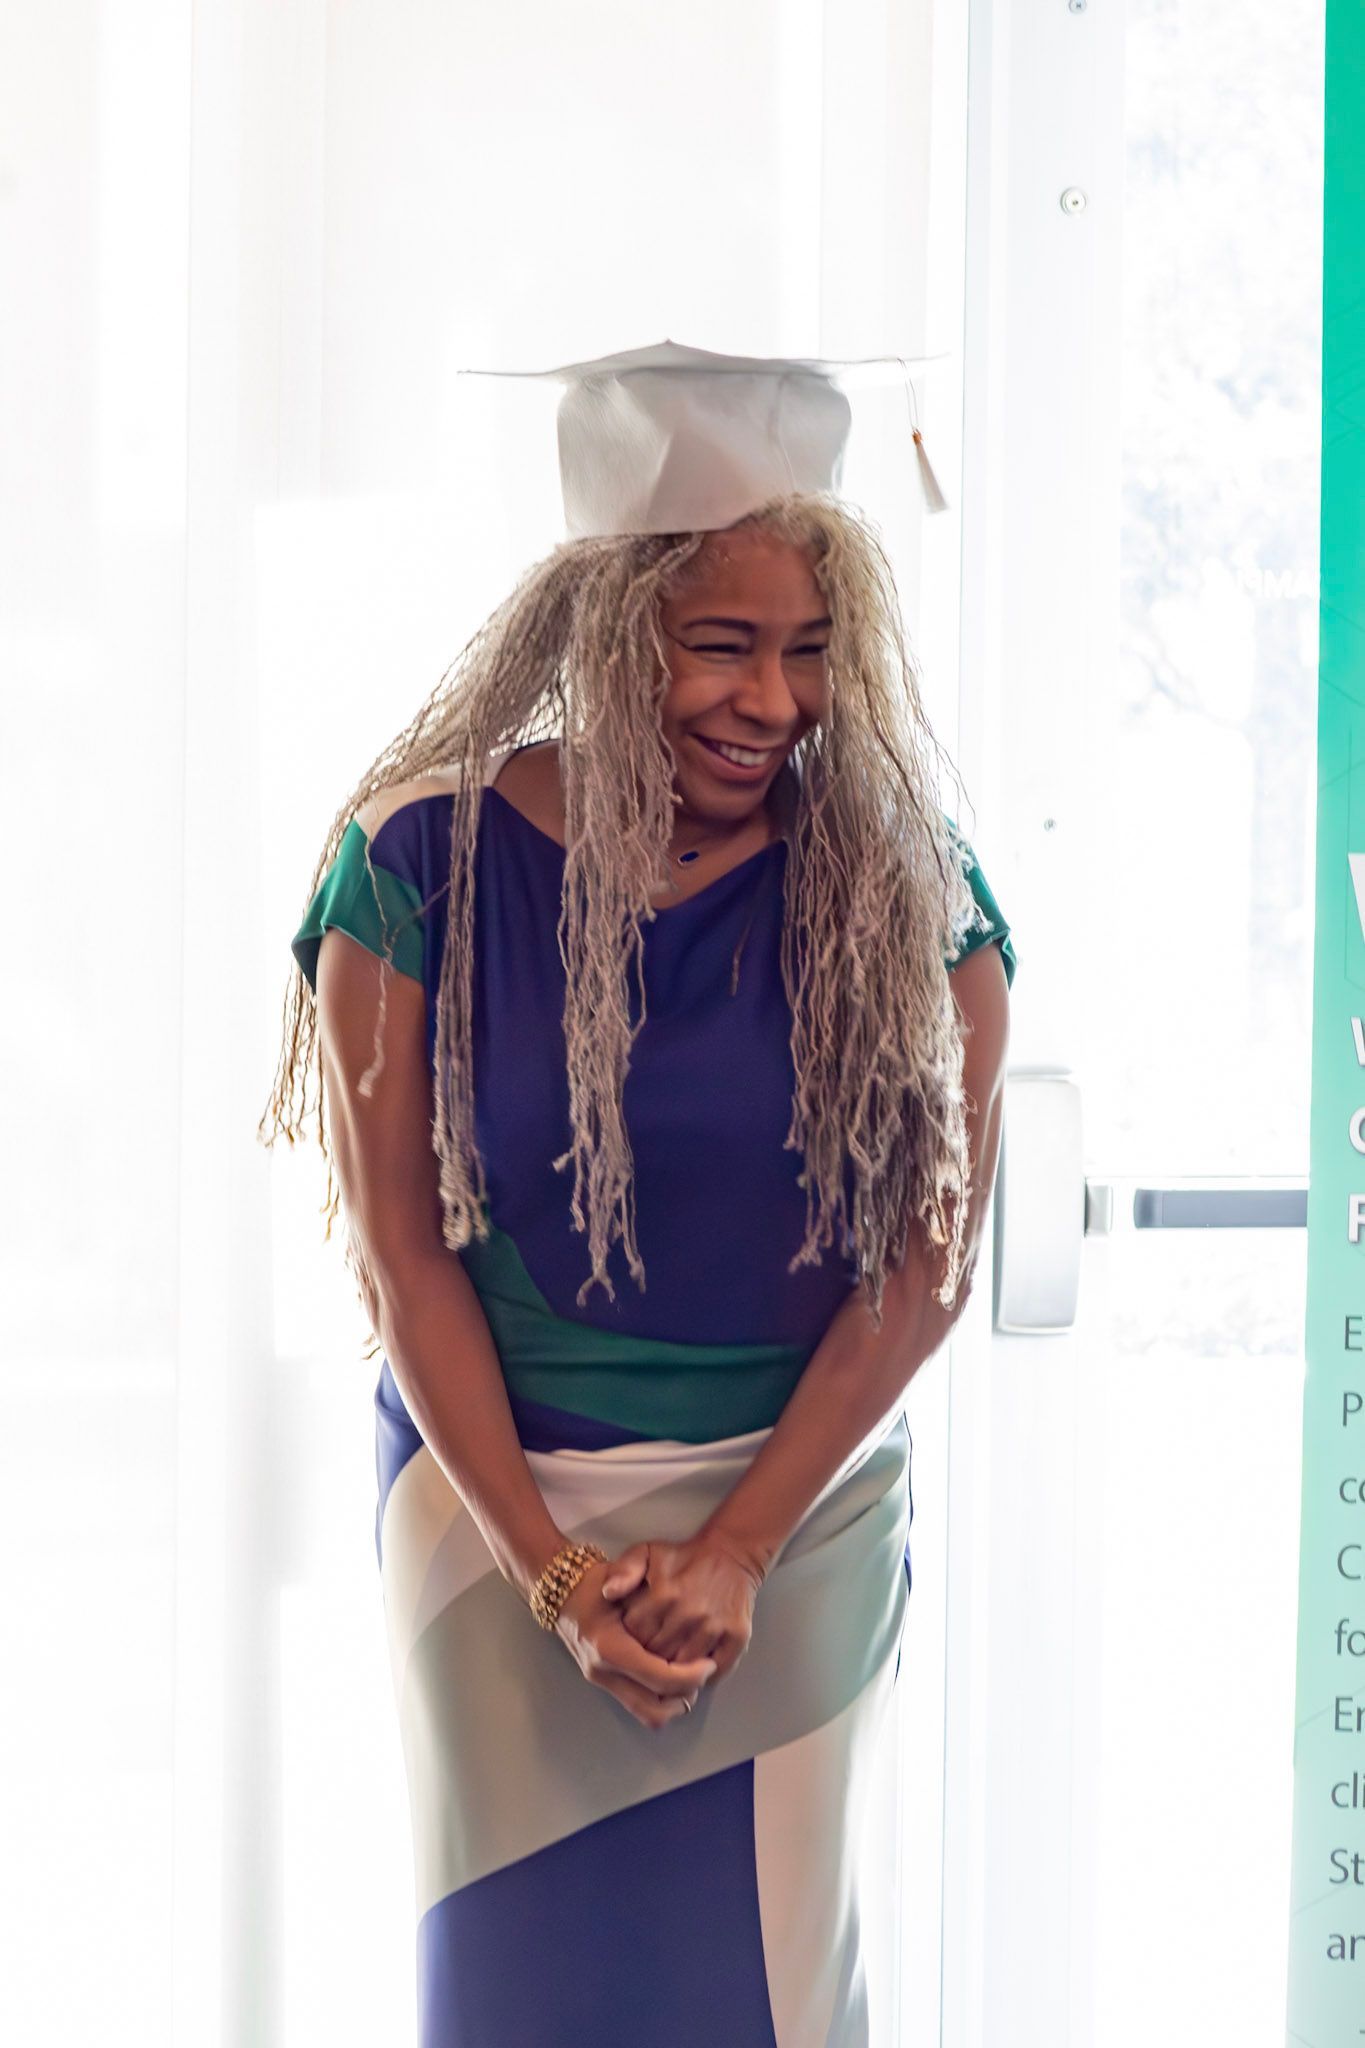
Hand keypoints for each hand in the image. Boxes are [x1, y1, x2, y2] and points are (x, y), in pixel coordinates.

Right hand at [554, 1556, 716, 1730]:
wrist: (562, 1594)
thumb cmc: (595, 1582)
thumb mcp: (620, 1575)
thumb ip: (647, 1594)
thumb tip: (679, 1616)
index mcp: (610, 1647)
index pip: (659, 1677)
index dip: (690, 1676)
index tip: (709, 1663)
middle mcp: (604, 1672)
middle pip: (655, 1708)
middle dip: (685, 1695)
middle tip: (703, 1674)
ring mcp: (603, 1682)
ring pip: (648, 1714)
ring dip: (674, 1702)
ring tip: (690, 1678)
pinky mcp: (606, 1684)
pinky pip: (640, 1706)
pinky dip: (661, 1699)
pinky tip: (673, 1677)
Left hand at [598, 1529, 765, 1681]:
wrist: (732, 1554)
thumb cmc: (683, 1558)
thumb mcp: (647, 1552)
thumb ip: (624, 1570)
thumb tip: (608, 1593)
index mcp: (664, 1594)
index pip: (634, 1635)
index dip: (629, 1640)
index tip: (630, 1638)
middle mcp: (689, 1613)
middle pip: (656, 1655)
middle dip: (647, 1658)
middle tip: (647, 1655)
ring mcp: (715, 1627)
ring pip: (683, 1669)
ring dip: (674, 1672)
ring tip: (667, 1665)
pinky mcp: (737, 1637)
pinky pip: (715, 1671)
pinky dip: (702, 1677)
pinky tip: (693, 1671)